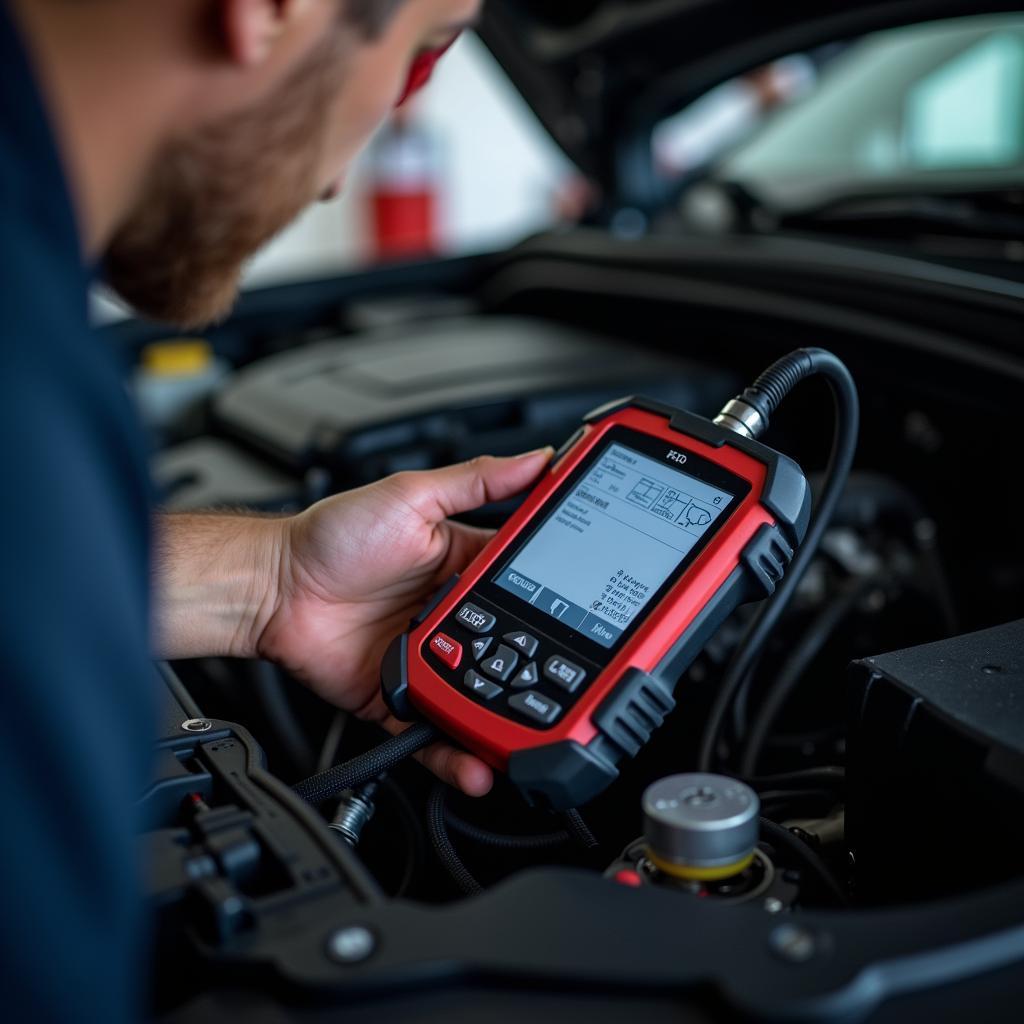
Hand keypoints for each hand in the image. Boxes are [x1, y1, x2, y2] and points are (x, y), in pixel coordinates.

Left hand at [256, 449, 552, 795]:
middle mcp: (452, 616)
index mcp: (464, 567)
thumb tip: (537, 459)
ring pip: (480, 696)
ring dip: (505, 717)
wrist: (273, 589)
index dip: (557, 601)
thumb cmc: (333, 538)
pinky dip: (456, 755)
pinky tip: (477, 766)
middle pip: (511, 649)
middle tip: (563, 687)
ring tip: (530, 736)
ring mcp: (429, 659)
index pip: (525, 586)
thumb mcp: (411, 497)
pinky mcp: (401, 697)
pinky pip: (434, 733)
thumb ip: (476, 481)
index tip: (590, 617)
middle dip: (539, 671)